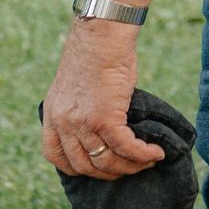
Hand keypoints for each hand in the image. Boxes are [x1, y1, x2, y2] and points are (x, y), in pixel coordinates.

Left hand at [42, 16, 165, 179]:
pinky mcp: (104, 118)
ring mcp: (82, 122)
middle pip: (82, 166)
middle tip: (128, 167)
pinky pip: (125, 147)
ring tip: (147, 161)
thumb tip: (101, 131)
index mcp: (52, 114)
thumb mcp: (75, 87)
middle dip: (108, 172)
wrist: (102, 36)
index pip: (55, 155)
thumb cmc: (95, 54)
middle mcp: (62, 122)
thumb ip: (79, 110)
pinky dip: (142, 154)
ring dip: (130, 166)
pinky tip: (155, 152)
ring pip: (106, 161)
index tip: (96, 167)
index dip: (76, 167)